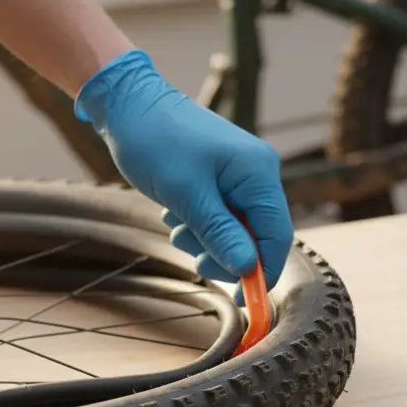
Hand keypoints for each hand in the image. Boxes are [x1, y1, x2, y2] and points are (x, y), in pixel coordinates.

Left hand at [74, 49, 290, 296]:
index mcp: (258, 172)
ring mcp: (239, 176)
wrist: (128, 105)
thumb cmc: (155, 142)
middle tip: (193, 259)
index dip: (264, 271)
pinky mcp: (220, 180)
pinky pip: (219, 217)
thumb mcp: (186, 194)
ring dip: (205, 240)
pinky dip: (198, 225)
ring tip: (176, 224)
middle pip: (257, 236)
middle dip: (225, 254)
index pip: (277, 235)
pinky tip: (175, 211)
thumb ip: (219, 232)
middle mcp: (256, 174)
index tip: (244, 301)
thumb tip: (247, 268)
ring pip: (235, 231)